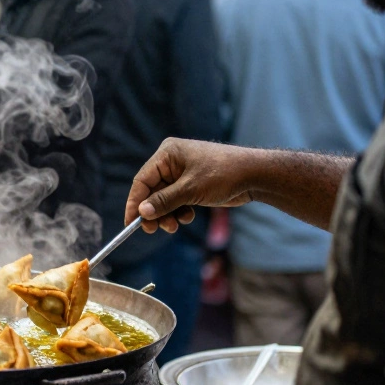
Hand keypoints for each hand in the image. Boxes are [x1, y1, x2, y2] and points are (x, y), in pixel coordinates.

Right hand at [126, 138, 258, 234]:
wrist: (254, 175)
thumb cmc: (223, 174)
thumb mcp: (191, 190)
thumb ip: (164, 201)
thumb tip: (142, 212)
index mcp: (167, 154)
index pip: (142, 180)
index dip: (134, 202)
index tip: (130, 222)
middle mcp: (171, 162)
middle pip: (152, 191)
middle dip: (154, 212)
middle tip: (153, 230)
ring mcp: (182, 174)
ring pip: (164, 199)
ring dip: (167, 215)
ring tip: (174, 226)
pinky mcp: (191, 184)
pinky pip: (176, 201)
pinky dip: (178, 212)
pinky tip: (188, 217)